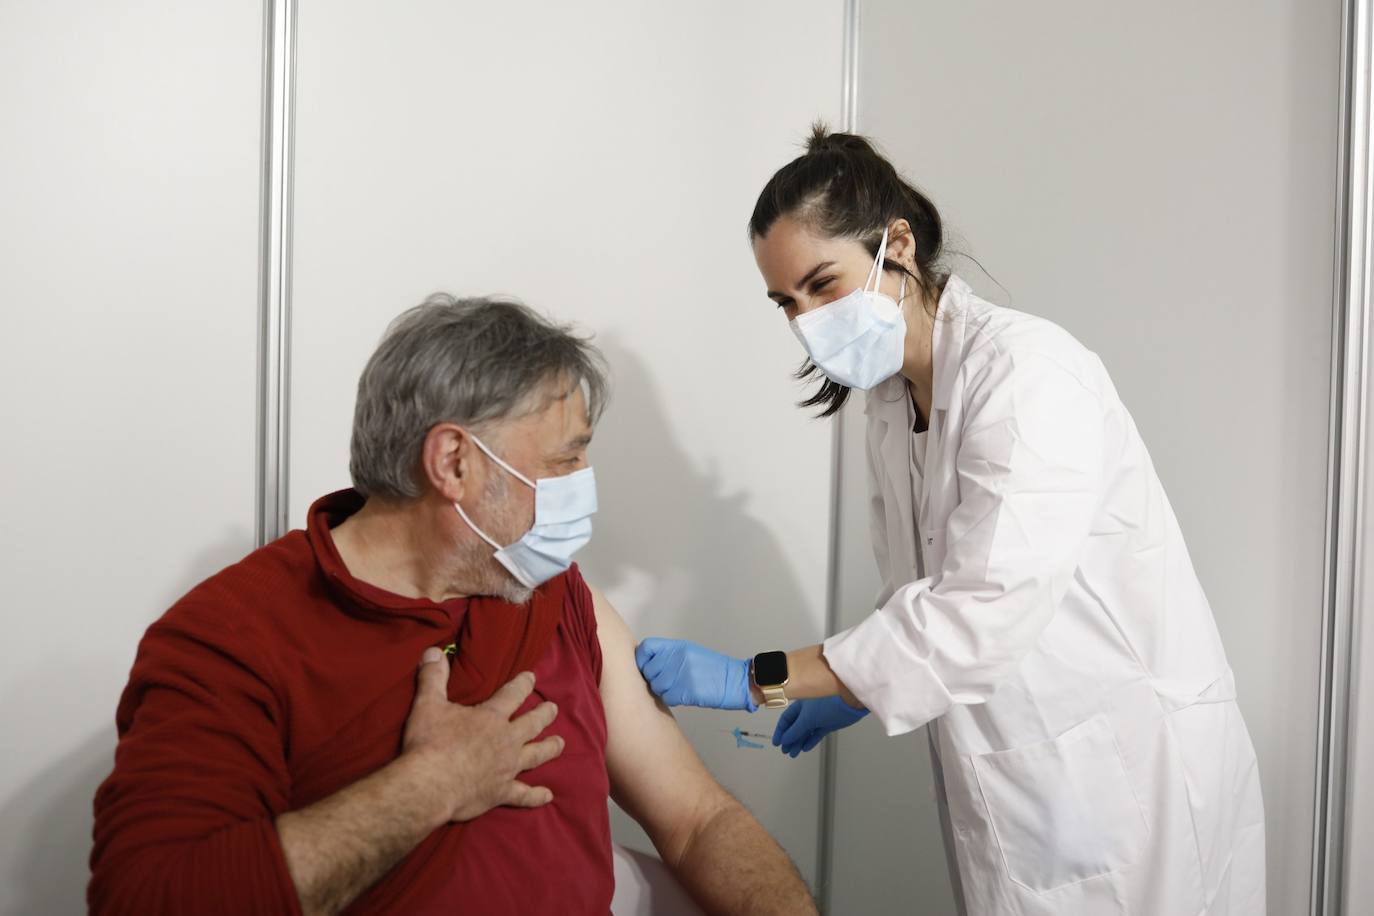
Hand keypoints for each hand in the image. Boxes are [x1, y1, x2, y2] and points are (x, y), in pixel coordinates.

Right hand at [401, 647, 563, 822]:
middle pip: (532, 724)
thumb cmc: (429, 743)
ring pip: (536, 755)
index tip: (531, 677)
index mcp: (491, 717)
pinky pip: (523, 795)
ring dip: (549, 748)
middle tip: (553, 708)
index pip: (513, 694)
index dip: (523, 684)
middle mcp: (506, 741)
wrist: (430, 785)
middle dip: (544, 714)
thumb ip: (433, 677)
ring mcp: (507, 768)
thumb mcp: (428, 704)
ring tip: (561, 743)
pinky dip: (536, 796)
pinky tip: (547, 795)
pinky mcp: (501, 792)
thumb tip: (433, 650)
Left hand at [634, 638, 757, 710]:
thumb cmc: (714, 669)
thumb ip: (670, 656)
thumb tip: (649, 664)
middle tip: (666, 682)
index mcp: (678, 646)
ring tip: (678, 688)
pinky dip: (673, 699)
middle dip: (654, 679)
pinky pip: (667, 697)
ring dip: (664, 690)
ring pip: (656, 686)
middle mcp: (677, 657)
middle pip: (648, 670)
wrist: (736, 680)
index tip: (645, 666)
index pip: (646, 647)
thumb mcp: (691, 653)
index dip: (642, 659)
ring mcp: (682, 673)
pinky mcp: (687, 690)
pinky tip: (684, 695)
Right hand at [772, 696, 867, 756]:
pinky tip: (805, 748)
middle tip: (785, 751)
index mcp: (799, 706)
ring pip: (805, 733)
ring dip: (798, 742)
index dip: (780, 731)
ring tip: (793, 753)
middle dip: (789, 739)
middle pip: (795, 728)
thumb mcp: (807, 718)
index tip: (777, 743)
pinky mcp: (827, 725)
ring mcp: (818, 719)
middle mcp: (807, 712)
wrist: (848, 702)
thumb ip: (795, 730)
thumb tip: (785, 740)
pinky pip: (816, 735)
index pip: (786, 720)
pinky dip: (810, 741)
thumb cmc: (826, 704)